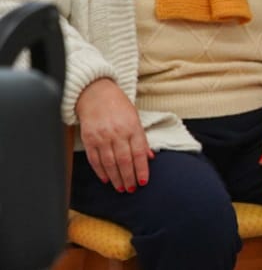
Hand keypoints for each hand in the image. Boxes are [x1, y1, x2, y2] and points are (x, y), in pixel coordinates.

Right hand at [76, 78, 152, 192]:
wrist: (95, 94)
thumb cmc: (118, 106)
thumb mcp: (135, 118)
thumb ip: (142, 138)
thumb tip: (150, 157)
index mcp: (132, 127)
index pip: (139, 153)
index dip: (142, 169)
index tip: (144, 181)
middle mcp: (117, 133)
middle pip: (124, 161)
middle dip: (129, 178)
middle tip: (132, 189)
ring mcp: (102, 137)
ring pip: (109, 163)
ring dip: (116, 178)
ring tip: (121, 188)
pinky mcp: (88, 140)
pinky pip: (95, 160)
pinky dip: (100, 171)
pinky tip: (106, 179)